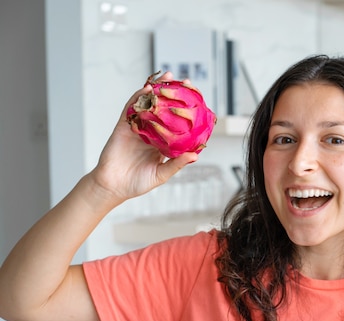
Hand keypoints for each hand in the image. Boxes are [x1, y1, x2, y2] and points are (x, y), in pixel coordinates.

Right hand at [89, 72, 198, 203]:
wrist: (113, 187)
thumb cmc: (138, 183)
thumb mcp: (161, 174)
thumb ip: (176, 164)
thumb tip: (195, 155)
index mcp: (162, 143)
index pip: (176, 124)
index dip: (186, 112)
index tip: (198, 101)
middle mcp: (151, 133)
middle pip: (164, 109)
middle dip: (174, 95)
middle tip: (187, 82)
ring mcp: (137, 128)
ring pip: (148, 105)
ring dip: (157, 90)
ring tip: (168, 77)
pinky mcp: (123, 127)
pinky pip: (130, 110)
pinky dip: (137, 98)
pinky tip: (146, 89)